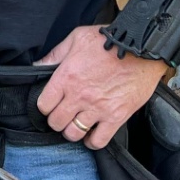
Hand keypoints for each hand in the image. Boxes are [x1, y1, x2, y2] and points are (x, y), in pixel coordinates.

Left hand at [36, 24, 169, 149]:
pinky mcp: (116, 116)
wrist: (142, 48)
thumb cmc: (110, 41)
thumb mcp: (77, 38)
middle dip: (56, 120)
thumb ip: (55, 54)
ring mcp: (98, 108)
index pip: (43, 104)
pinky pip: (98, 141)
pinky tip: (92, 134)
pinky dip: (92, 141)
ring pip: (74, 133)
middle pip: (56, 122)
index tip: (50, 104)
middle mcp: (80, 95)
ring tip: (76, 123)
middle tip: (63, 115)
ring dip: (72, 131)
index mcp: (67, 76)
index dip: (45, 106)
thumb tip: (38, 66)